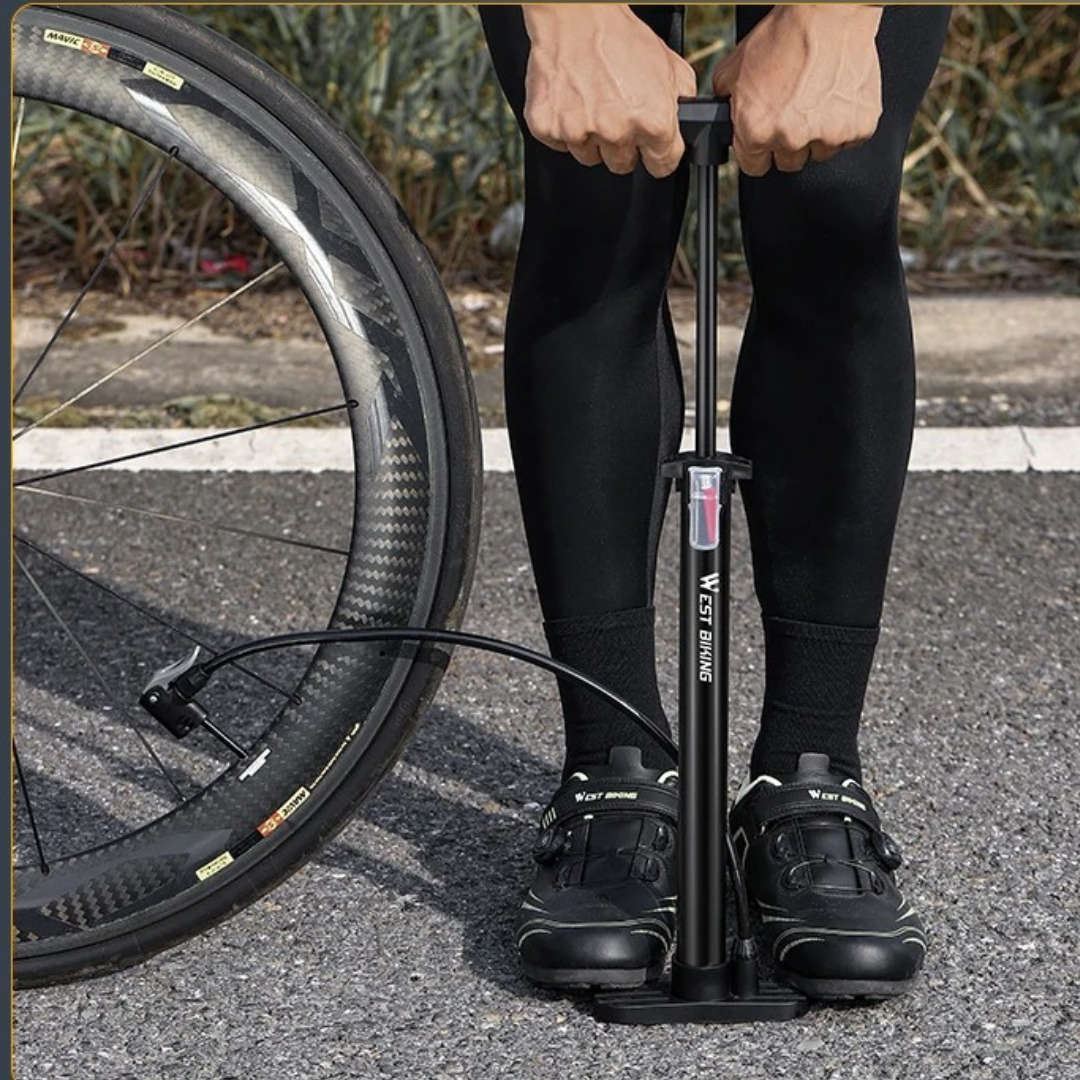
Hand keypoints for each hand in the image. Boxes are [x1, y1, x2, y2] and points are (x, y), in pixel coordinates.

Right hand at [522, 4, 697, 177]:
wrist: (577, 17)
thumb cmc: (620, 38)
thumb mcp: (670, 66)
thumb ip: (680, 103)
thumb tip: (682, 127)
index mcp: (653, 122)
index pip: (662, 166)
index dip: (657, 155)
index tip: (650, 147)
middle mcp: (616, 133)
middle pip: (622, 165)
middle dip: (622, 146)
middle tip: (616, 113)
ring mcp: (579, 133)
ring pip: (589, 157)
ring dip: (591, 138)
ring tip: (592, 102)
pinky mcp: (547, 127)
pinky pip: (559, 144)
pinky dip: (564, 127)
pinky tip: (571, 102)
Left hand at [712, 4, 883, 176]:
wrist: (828, 13)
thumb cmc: (784, 36)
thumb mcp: (733, 70)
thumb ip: (726, 104)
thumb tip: (726, 119)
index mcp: (757, 131)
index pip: (754, 167)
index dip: (758, 151)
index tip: (764, 137)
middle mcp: (791, 138)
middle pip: (788, 162)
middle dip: (788, 141)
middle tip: (793, 110)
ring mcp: (829, 135)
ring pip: (820, 153)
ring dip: (818, 134)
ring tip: (816, 99)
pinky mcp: (859, 127)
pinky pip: (850, 139)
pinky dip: (845, 123)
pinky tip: (836, 98)